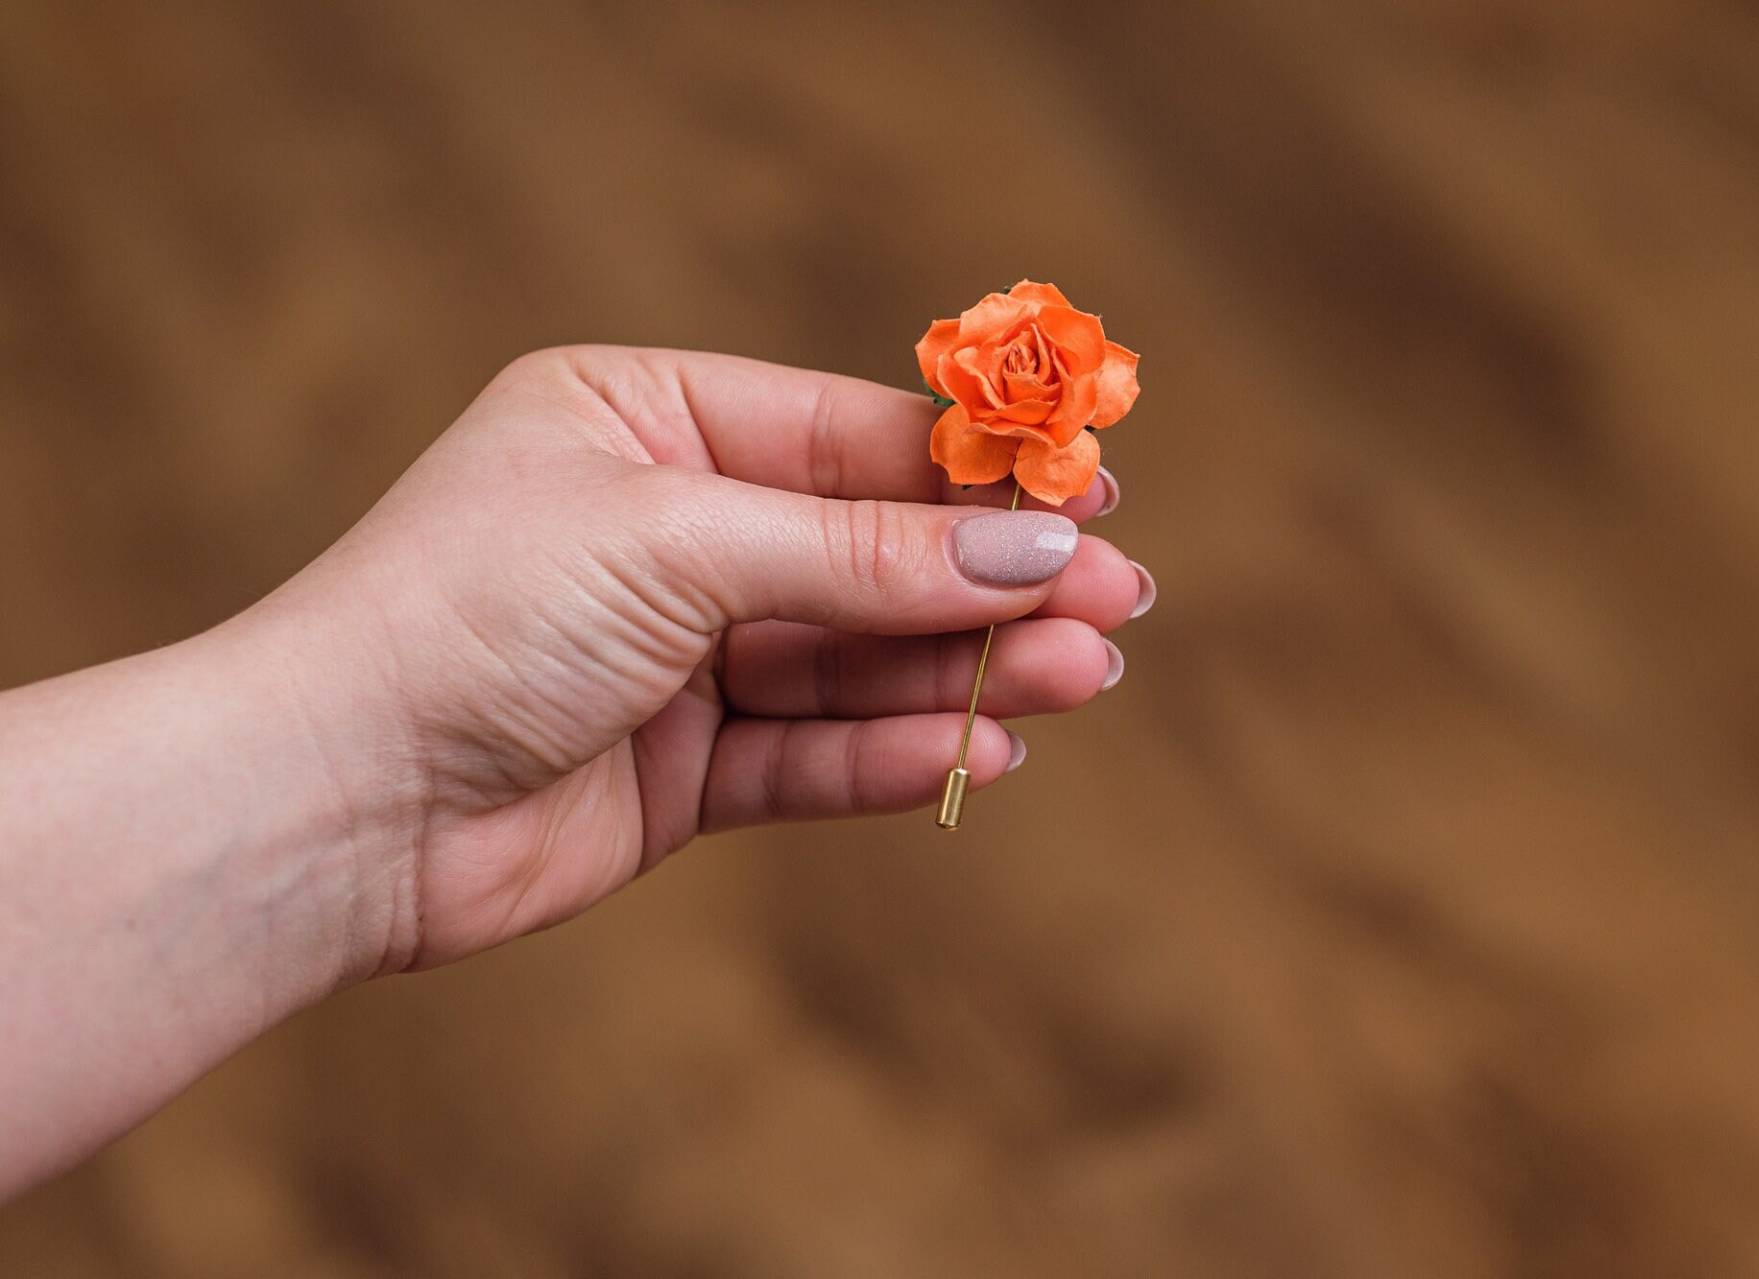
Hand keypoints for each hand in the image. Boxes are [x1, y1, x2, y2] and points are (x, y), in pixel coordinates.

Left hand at [254, 348, 1148, 971]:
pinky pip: (809, 754)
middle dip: (990, 579)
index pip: (849, 437)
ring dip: (965, 669)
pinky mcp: (680, 770)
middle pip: (869, 552)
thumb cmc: (469, 615)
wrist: (330, 802)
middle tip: (1121, 603)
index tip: (1092, 493)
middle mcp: (668, 530)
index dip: (974, 473)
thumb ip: (860, 555)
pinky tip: (983, 748)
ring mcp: (677, 656)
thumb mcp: (678, 543)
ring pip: (854, 658)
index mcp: (646, 420)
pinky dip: (894, 754)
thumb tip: (1029, 552)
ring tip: (1082, 678)